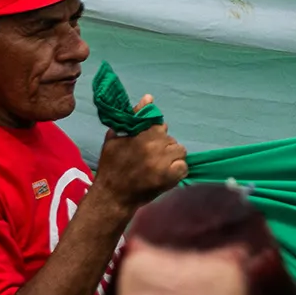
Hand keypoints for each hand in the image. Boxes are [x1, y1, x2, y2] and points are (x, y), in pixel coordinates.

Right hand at [92, 96, 187, 210]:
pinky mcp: (169, 178)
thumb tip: (149, 97)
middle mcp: (154, 146)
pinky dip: (178, 170)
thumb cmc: (111, 167)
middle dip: (164, 146)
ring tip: (160, 165)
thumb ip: (133, 117)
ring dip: (172, 157)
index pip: (160, 126)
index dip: (156, 134)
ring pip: (180, 151)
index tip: (149, 143)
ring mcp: (163, 163)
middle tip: (152, 158)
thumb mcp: (115, 139)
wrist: (112, 197)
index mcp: (141, 135)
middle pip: (171, 139)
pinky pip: (184, 167)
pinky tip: (167, 174)